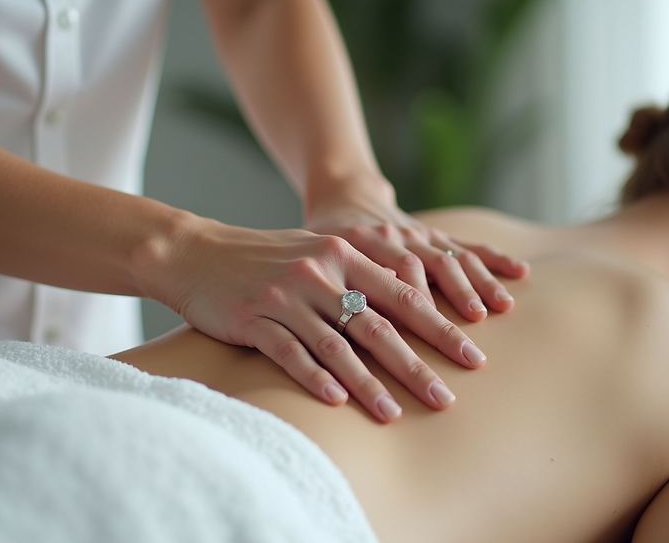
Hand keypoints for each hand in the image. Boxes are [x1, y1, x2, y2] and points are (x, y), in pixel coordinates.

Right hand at [147, 215, 487, 422]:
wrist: (195, 253)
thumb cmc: (266, 259)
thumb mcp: (318, 254)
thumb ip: (361, 275)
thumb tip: (414, 305)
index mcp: (343, 252)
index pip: (403, 293)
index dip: (441, 325)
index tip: (473, 354)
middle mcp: (319, 271)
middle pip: (378, 324)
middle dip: (417, 363)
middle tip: (447, 397)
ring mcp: (286, 295)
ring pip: (337, 344)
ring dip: (368, 383)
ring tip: (393, 415)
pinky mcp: (254, 318)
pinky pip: (291, 352)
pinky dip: (315, 377)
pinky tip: (337, 402)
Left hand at [304, 195, 529, 321]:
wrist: (342, 195)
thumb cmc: (322, 239)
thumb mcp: (314, 256)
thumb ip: (332, 284)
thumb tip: (351, 322)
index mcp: (362, 243)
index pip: (395, 278)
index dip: (416, 309)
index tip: (430, 343)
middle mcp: (396, 236)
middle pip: (430, 272)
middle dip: (454, 309)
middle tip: (473, 346)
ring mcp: (419, 234)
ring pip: (453, 258)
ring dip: (478, 283)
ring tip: (499, 309)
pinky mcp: (435, 234)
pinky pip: (468, 245)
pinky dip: (495, 258)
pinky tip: (520, 272)